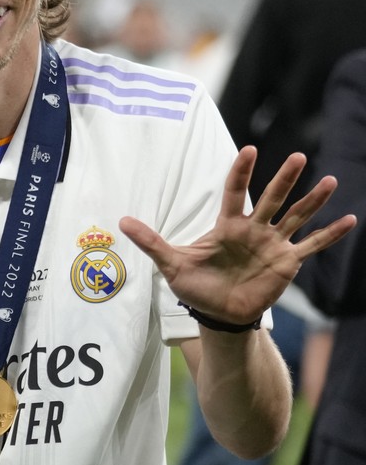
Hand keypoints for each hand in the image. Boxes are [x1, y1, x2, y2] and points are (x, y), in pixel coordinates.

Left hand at [121, 147, 356, 324]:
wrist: (218, 314)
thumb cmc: (195, 286)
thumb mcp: (171, 263)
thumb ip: (151, 241)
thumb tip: (120, 222)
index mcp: (226, 226)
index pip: (234, 192)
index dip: (241, 172)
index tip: (250, 150)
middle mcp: (253, 230)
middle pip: (271, 198)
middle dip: (284, 178)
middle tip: (299, 157)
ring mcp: (272, 244)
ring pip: (295, 216)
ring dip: (312, 200)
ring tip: (329, 180)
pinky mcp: (287, 263)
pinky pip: (311, 245)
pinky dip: (329, 234)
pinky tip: (349, 219)